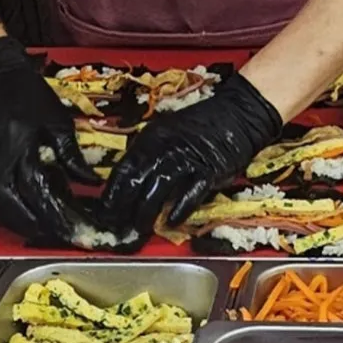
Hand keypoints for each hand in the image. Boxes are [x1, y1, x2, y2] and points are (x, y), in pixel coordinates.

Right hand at [0, 36, 99, 240]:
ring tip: (40, 232)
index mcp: (19, 149)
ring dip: (17, 225)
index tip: (73, 229)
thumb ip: (73, 156)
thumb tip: (92, 183)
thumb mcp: (59, 124)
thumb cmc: (33, 102)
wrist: (0, 84)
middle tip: (58, 236)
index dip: (55, 214)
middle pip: (12, 207)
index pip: (36, 191)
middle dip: (36, 226)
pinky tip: (16, 222)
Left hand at [101, 72, 281, 234]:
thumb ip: (152, 153)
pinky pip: (190, 195)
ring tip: (140, 228)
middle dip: (123, 206)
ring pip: (158, 190)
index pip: (124, 168)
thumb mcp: (169, 131)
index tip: (105, 209)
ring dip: (147, 212)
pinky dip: (179, 210)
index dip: (112, 191)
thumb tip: (134, 179)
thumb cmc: (203, 125)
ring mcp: (187, 160)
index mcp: (152, 137)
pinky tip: (171, 222)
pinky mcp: (208, 171)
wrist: (238, 114)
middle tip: (116, 224)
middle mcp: (165, 148)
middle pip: (136, 181)